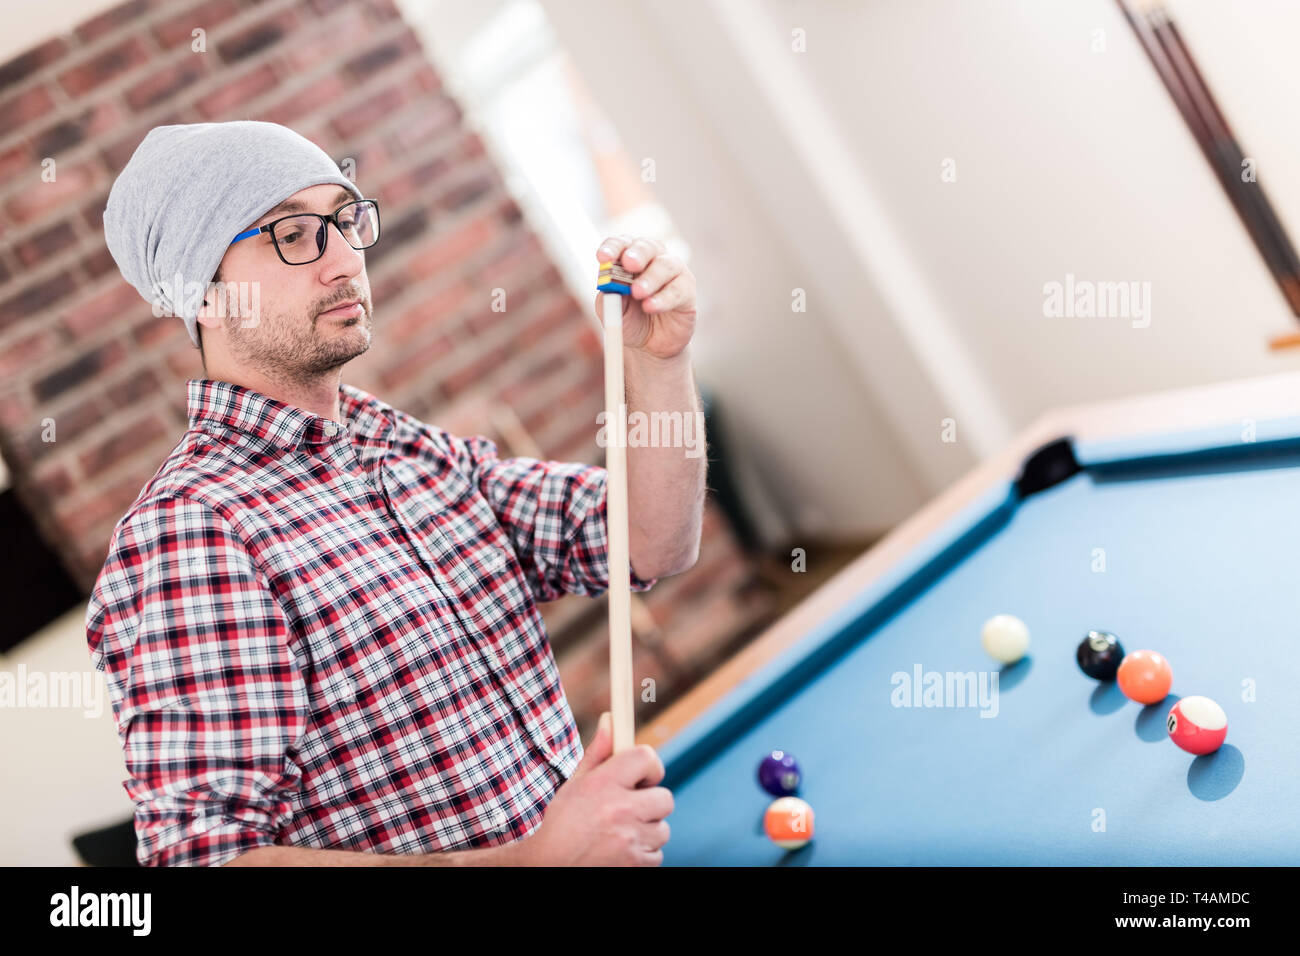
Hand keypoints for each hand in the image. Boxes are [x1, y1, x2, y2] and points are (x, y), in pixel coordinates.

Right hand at [515, 712, 673, 865]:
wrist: (551, 866)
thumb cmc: (563, 821)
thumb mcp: (576, 783)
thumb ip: (598, 752)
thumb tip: (611, 718)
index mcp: (604, 784)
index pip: (647, 758)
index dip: (650, 767)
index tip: (642, 777)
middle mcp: (620, 810)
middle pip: (665, 798)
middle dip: (651, 802)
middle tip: (632, 807)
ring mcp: (630, 840)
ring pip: (662, 829)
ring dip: (647, 829)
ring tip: (621, 831)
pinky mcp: (636, 864)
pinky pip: (657, 853)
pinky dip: (643, 853)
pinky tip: (621, 850)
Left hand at [593, 236, 696, 360]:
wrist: (650, 346)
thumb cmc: (630, 320)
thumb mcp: (612, 312)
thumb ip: (610, 298)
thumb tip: (613, 287)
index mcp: (629, 258)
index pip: (621, 244)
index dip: (613, 248)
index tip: (603, 258)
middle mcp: (653, 259)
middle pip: (646, 246)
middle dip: (637, 254)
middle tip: (628, 264)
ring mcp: (673, 272)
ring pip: (665, 265)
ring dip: (651, 278)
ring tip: (638, 292)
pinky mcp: (687, 290)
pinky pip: (677, 290)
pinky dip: (663, 298)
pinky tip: (650, 307)